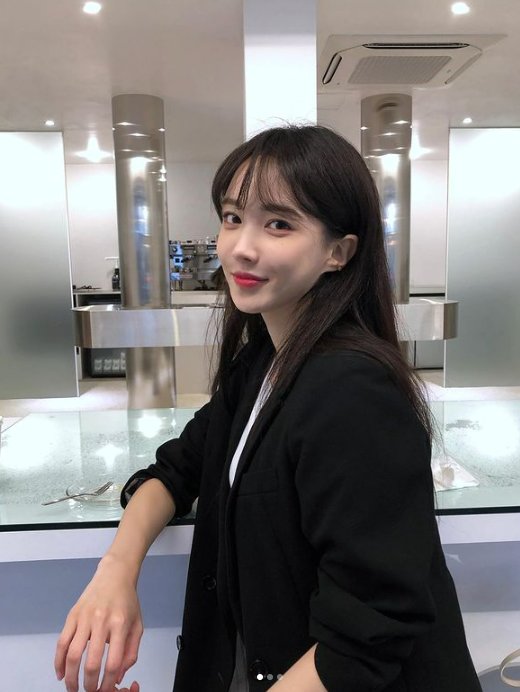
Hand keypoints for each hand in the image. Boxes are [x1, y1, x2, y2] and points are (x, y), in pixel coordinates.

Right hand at [55, 555, 143, 691]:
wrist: (114, 575)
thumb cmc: (127, 601)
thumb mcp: (137, 625)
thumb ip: (131, 652)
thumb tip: (118, 676)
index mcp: (120, 624)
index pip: (113, 662)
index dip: (108, 682)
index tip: (106, 690)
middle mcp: (101, 621)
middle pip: (91, 662)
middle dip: (88, 684)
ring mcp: (84, 617)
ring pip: (72, 654)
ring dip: (70, 677)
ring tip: (72, 688)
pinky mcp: (72, 615)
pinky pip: (61, 642)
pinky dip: (58, 661)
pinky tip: (60, 673)